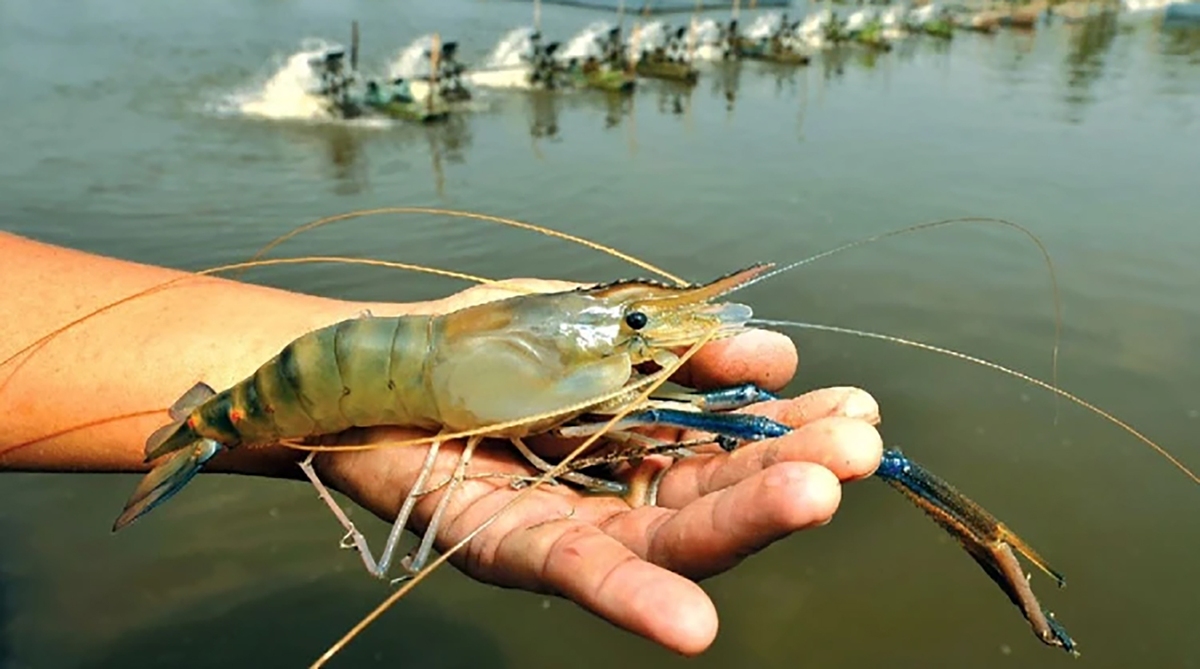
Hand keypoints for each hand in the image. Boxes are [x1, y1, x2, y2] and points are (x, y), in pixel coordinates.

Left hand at [311, 282, 883, 655]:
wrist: (372, 360)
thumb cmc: (483, 341)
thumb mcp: (592, 321)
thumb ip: (675, 344)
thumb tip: (772, 354)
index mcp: (646, 440)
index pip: (735, 446)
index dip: (792, 430)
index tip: (857, 411)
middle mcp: (618, 491)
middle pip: (714, 495)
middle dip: (786, 473)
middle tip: (858, 449)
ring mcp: (570, 526)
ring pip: (664, 538)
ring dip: (740, 525)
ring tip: (814, 498)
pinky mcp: (512, 548)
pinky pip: (575, 575)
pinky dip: (633, 599)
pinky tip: (694, 626)